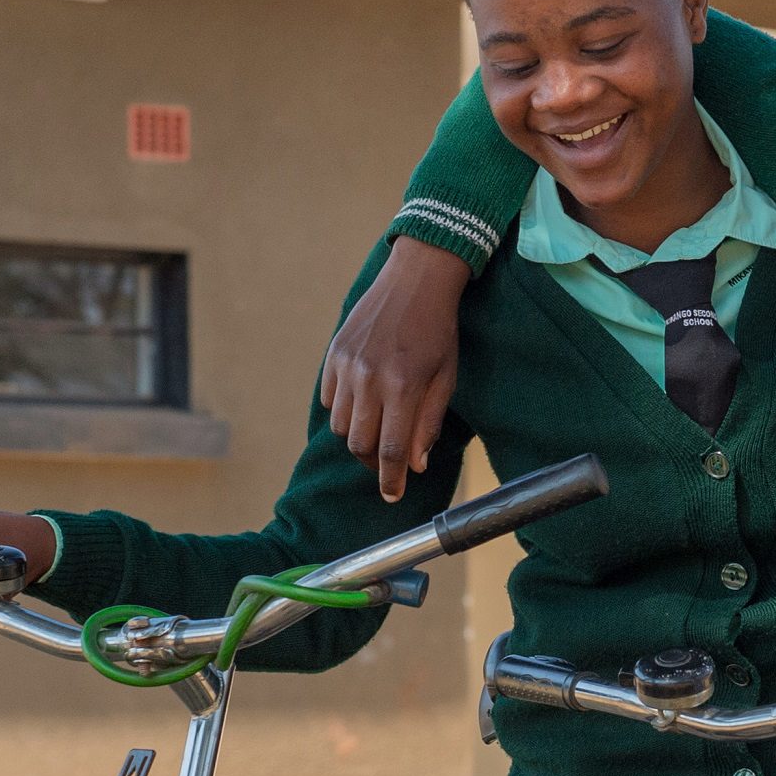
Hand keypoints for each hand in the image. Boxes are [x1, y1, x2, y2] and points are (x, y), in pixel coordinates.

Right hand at [322, 237, 469, 500]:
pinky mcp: (334, 354)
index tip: (392, 496)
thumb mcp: (446, 377)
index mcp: (405, 387)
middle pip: (360, 444)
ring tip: (377, 429)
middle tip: (387, 465)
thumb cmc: (438, 331)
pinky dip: (344, 411)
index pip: (392, 450)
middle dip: (373, 463)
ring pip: (341, 426)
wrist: (416, 279)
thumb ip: (428, 423)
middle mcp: (371, 378)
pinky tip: (363, 403)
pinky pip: (330, 400)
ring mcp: (348, 365)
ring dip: (358, 437)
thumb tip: (415, 465)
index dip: (391, 480)